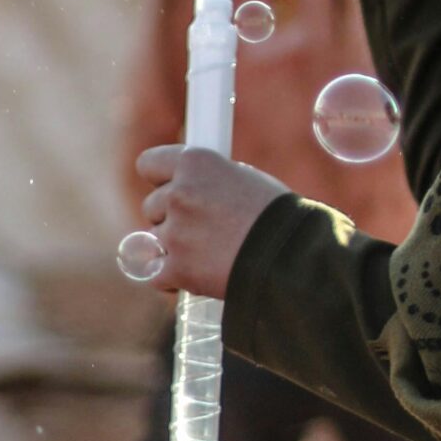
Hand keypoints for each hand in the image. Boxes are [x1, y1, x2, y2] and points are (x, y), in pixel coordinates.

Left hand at [134, 146, 288, 297]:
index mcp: (196, 163)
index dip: (160, 179)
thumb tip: (191, 189)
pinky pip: (156, 273)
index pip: (149, 164)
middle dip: (171, 217)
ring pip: (154, 240)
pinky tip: (194, 275)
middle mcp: (179, 193)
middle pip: (151, 206)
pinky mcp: (176, 268)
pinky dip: (172, 277)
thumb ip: (209, 182)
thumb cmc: (279, 217)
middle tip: (203, 227)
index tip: (168, 188)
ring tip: (210, 253)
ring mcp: (175, 232)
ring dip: (174, 247)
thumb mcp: (244, 180)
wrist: (292, 258)